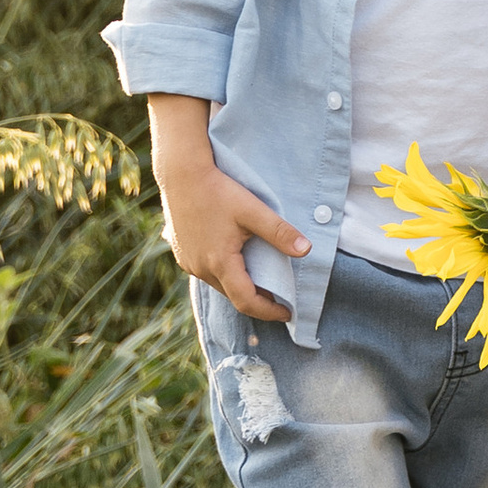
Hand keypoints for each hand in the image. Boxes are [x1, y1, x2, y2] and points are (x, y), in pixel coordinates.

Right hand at [148, 103, 306, 319]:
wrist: (181, 175)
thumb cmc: (218, 190)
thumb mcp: (253, 210)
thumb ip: (279, 232)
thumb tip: (306, 250)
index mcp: (220, 262)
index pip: (247, 301)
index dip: (269, 311)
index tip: (288, 313)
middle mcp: (201, 269)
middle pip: (233, 295)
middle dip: (258, 301)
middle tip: (280, 298)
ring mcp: (188, 263)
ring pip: (219, 284)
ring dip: (240, 286)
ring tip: (261, 281)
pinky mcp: (183, 254)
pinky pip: (207, 272)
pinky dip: (225, 274)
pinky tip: (236, 262)